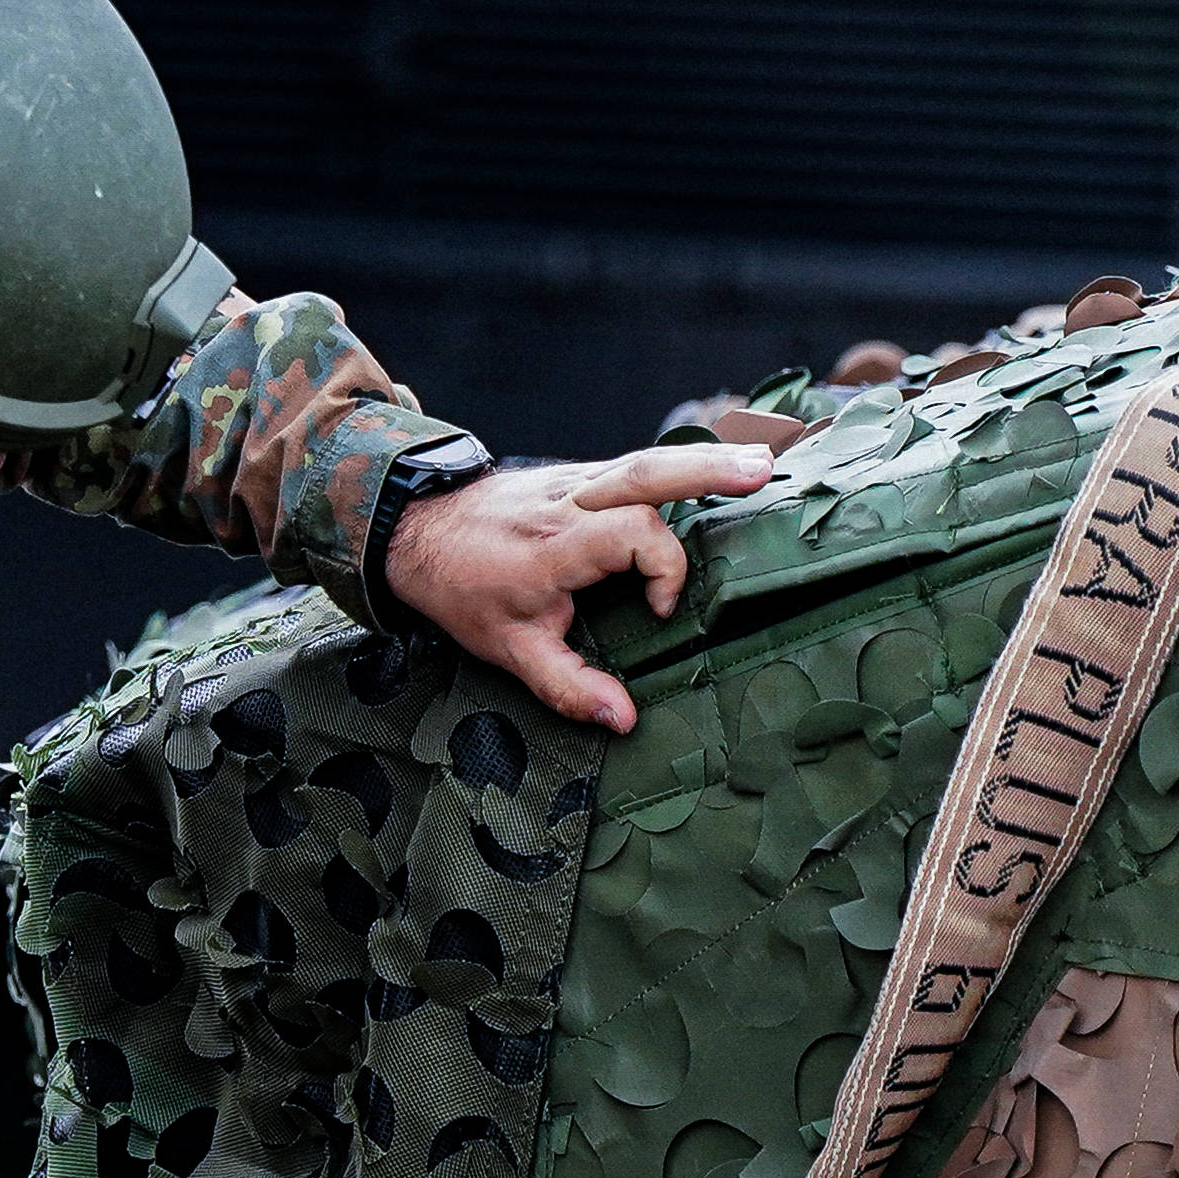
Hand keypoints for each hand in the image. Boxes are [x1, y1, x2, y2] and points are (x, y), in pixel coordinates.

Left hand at [378, 444, 771, 737]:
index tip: (661, 611)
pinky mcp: (579, 477)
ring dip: (703, 460)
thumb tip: (623, 719)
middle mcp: (568, 503)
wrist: (417, 533)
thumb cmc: (464, 589)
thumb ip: (567, 684)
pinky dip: (677, 465)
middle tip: (761, 472)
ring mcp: (574, 481)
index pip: (632, 534)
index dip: (663, 570)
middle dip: (706, 472)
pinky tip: (715, 467)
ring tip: (759, 460)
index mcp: (555, 546)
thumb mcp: (509, 650)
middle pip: (645, 473)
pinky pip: (633, 465)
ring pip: (644, 459)